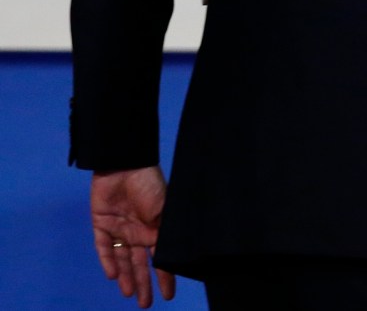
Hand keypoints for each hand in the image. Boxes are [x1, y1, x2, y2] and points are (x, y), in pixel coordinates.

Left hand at [91, 166, 175, 307]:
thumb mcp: (163, 210)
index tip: (168, 295)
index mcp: (155, 229)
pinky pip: (103, 247)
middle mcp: (138, 232)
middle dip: (144, 284)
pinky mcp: (101, 224)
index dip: (165, 277)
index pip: (161, 259)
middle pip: (140, 264)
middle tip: (145, 304)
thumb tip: (169, 258)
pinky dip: (108, 261)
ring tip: (130, 295)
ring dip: (126, 277)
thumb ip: (162, 234)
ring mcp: (120, 229)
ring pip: (123, 259)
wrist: (124, 166)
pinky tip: (112, 276)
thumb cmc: (149, 186)